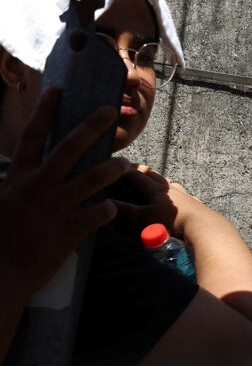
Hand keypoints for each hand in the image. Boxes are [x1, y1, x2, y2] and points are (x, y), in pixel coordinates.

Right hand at [0, 88, 130, 300]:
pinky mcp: (70, 229)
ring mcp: (56, 206)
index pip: (32, 136)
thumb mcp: (1, 202)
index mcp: (19, 177)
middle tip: (110, 110)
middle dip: (92, 126)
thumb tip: (20, 169)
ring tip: (125, 163)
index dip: (44, 111)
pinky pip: (99, 212)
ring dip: (113, 167)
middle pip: (70, 148)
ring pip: (94, 177)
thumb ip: (15, 183)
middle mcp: (38, 186)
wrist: (1, 274)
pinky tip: (113, 209)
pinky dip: (109, 209)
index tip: (57, 90)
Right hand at [113, 164, 209, 237]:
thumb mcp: (145, 218)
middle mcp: (171, 189)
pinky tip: (182, 198)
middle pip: (155, 176)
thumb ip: (125, 210)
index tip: (116, 164)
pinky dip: (179, 194)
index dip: (126, 170)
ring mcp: (185, 196)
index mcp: (157, 190)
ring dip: (162, 181)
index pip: (138, 176)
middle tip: (134, 167)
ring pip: (171, 184)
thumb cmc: (172, 222)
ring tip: (157, 181)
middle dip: (144, 171)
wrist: (203, 226)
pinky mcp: (196, 205)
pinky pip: (186, 196)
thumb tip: (104, 202)